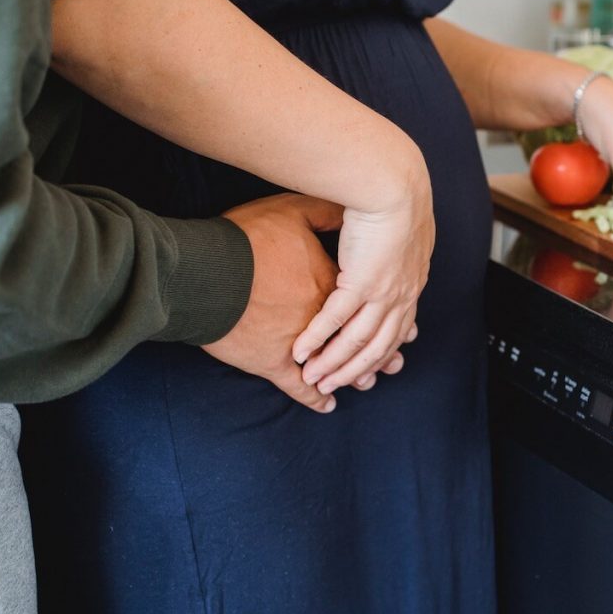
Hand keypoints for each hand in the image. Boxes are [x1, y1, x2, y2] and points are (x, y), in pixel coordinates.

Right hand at [202, 193, 391, 411]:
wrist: (208, 270)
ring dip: (353, 375)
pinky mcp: (278, 361)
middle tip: (395, 365)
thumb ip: (324, 212)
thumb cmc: (247, 238)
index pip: (371, 301)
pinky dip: (313, 397)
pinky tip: (326, 404)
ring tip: (365, 383)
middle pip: (366, 338)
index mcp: (339, 281)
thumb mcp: (292, 211)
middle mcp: (331, 316)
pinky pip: (301, 386)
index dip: (386, 313)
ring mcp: (306, 343)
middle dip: (383, 354)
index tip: (404, 326)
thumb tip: (347, 209)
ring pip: (338, 366)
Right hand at [292, 154, 434, 395]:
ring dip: (334, 363)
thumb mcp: (390, 225)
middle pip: (379, 344)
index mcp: (409, 282)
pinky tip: (301, 352)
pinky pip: (336, 320)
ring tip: (313, 378)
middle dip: (355, 369)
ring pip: (358, 341)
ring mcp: (382, 292)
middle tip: (337, 387)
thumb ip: (378, 243)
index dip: (384, 350)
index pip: (398, 326)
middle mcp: (400, 295)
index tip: (371, 368)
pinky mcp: (361, 283)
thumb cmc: (388, 195)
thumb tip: (365, 242)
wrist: (392, 183)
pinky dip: (317, 339)